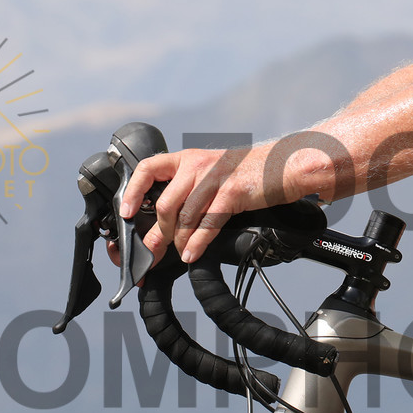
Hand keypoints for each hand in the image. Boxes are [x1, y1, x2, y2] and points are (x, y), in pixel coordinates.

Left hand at [120, 142, 304, 264]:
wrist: (285, 165)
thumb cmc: (250, 173)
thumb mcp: (214, 174)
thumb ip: (191, 192)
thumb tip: (166, 224)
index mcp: (189, 159)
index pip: (149, 169)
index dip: (134, 192)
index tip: (127, 213)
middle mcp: (198, 165)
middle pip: (166, 204)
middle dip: (159, 233)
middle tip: (156, 251)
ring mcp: (215, 177)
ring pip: (184, 217)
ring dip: (179, 242)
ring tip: (182, 253)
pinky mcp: (231, 192)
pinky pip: (206, 223)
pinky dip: (196, 243)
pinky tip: (193, 254)